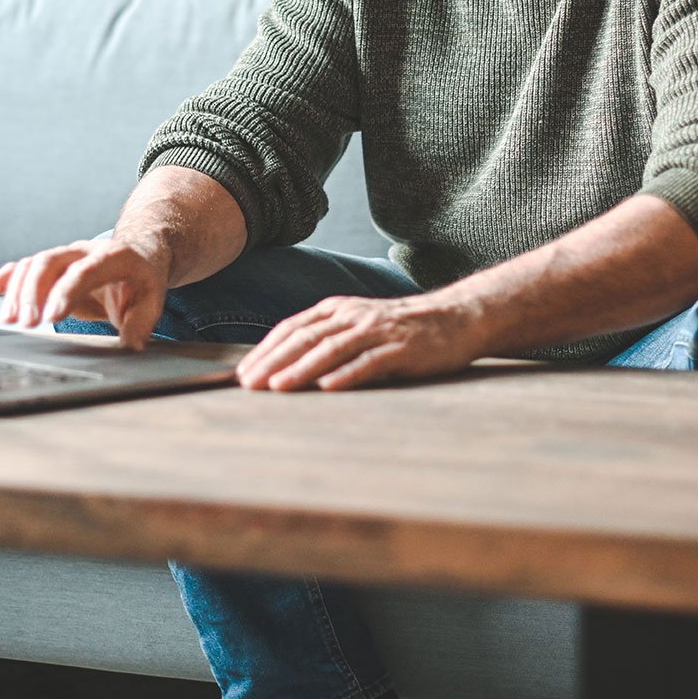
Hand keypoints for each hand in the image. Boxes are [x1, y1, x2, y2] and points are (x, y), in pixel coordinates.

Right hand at [0, 237, 170, 348]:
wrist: (138, 255)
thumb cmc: (143, 280)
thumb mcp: (153, 300)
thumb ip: (142, 323)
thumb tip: (130, 346)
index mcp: (113, 255)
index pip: (85, 270)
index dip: (66, 291)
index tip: (51, 317)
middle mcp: (82, 250)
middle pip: (49, 262)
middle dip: (33, 293)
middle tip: (25, 324)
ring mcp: (63, 256)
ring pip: (31, 266)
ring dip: (15, 293)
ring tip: (8, 322)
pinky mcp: (49, 267)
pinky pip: (19, 270)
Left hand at [235, 294, 486, 391]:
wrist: (455, 318)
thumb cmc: (400, 330)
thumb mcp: (358, 327)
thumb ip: (328, 340)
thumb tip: (285, 368)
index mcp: (338, 310)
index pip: (293, 328)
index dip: (266, 350)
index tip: (242, 374)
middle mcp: (353, 316)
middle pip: (306, 338)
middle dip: (273, 362)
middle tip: (248, 385)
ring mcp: (378, 330)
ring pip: (332, 349)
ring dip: (302, 369)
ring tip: (278, 387)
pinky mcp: (402, 347)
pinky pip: (370, 362)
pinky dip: (347, 374)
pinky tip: (328, 388)